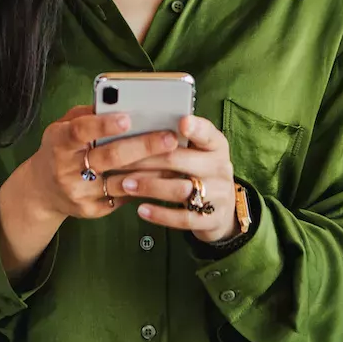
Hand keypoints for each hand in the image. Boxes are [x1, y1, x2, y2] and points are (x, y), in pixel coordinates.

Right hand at [17, 105, 178, 221]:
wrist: (41, 191)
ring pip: (121, 182)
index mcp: (58, 143)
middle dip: (142, 146)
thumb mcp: (63, 127)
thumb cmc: (60, 149)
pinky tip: (163, 178)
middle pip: (109, 157)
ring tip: (175, 157)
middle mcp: (66, 170)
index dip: (103, 125)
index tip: (128, 117)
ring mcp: (78, 193)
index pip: (80, 131)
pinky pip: (122, 199)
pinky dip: (144, 187)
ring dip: (151, 170)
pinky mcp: (90, 211)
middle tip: (169, 137)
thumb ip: (87, 114)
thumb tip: (120, 101)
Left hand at [110, 115, 239, 242]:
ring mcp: (218, 195)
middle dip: (148, 160)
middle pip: (181, 161)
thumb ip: (176, 141)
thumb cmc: (198, 170)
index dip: (196, 128)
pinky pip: (183, 218)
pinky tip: (141, 209)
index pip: (208, 133)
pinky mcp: (211, 220)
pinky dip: (160, 214)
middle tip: (120, 159)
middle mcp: (220, 168)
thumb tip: (138, 129)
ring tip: (125, 184)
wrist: (222, 208)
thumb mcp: (198, 152)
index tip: (182, 122)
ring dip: (149, 186)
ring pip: (180, 190)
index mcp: (217, 146)